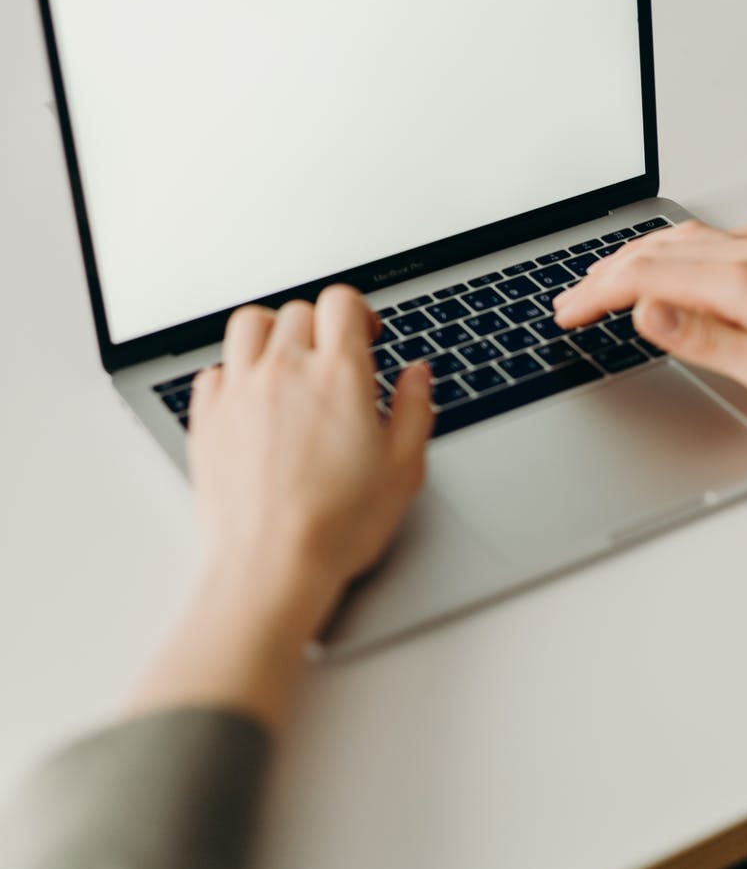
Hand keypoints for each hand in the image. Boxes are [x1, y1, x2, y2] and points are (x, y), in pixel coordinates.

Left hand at [188, 285, 432, 635]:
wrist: (272, 567)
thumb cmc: (337, 526)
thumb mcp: (403, 469)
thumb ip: (414, 410)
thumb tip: (417, 376)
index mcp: (338, 375)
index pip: (341, 301)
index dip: (357, 311)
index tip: (364, 334)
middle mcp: (286, 371)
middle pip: (297, 311)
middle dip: (319, 326)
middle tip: (331, 357)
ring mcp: (241, 392)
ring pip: (249, 325)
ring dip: (271, 332)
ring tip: (286, 359)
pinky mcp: (208, 419)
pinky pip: (214, 371)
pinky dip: (232, 373)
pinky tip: (250, 397)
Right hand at [553, 220, 746, 423]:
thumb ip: (704, 339)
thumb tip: (645, 313)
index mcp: (742, 281)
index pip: (644, 277)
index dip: (597, 295)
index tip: (567, 314)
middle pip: (652, 252)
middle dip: (600, 276)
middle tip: (567, 303)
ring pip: (673, 239)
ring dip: (627, 258)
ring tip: (595, 282)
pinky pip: (698, 240)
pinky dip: (660, 250)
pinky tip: (657, 261)